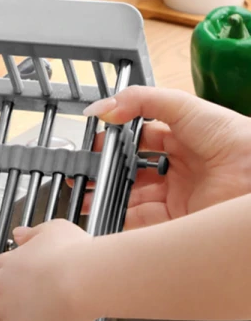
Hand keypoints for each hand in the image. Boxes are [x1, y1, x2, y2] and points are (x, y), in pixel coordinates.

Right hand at [83, 87, 250, 228]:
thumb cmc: (234, 139)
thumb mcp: (183, 106)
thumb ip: (140, 100)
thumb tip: (102, 108)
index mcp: (182, 138)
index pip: (139, 138)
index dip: (117, 140)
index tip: (96, 142)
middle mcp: (178, 168)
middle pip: (133, 170)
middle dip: (107, 171)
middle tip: (85, 170)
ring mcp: (176, 194)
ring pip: (132, 195)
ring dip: (108, 194)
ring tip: (86, 192)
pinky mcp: (176, 219)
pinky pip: (140, 219)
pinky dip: (120, 215)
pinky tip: (104, 208)